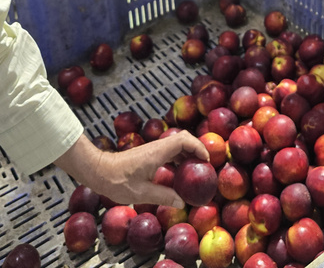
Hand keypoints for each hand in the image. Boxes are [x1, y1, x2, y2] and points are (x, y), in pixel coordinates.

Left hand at [55, 129, 208, 206]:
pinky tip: (178, 172)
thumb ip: (164, 196)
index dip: (198, 146)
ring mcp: (152, 149)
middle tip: (204, 164)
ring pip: (176, 144)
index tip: (206, 160)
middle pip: (182, 139)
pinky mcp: (148, 154)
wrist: (99, 171)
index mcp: (157, 152)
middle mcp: (156, 147)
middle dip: (196, 148)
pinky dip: (178, 157)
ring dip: (187, 153)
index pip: (184, 140)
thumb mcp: (142, 193)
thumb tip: (181, 202)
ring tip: (195, 169)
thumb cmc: (118, 181)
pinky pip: (169, 150)